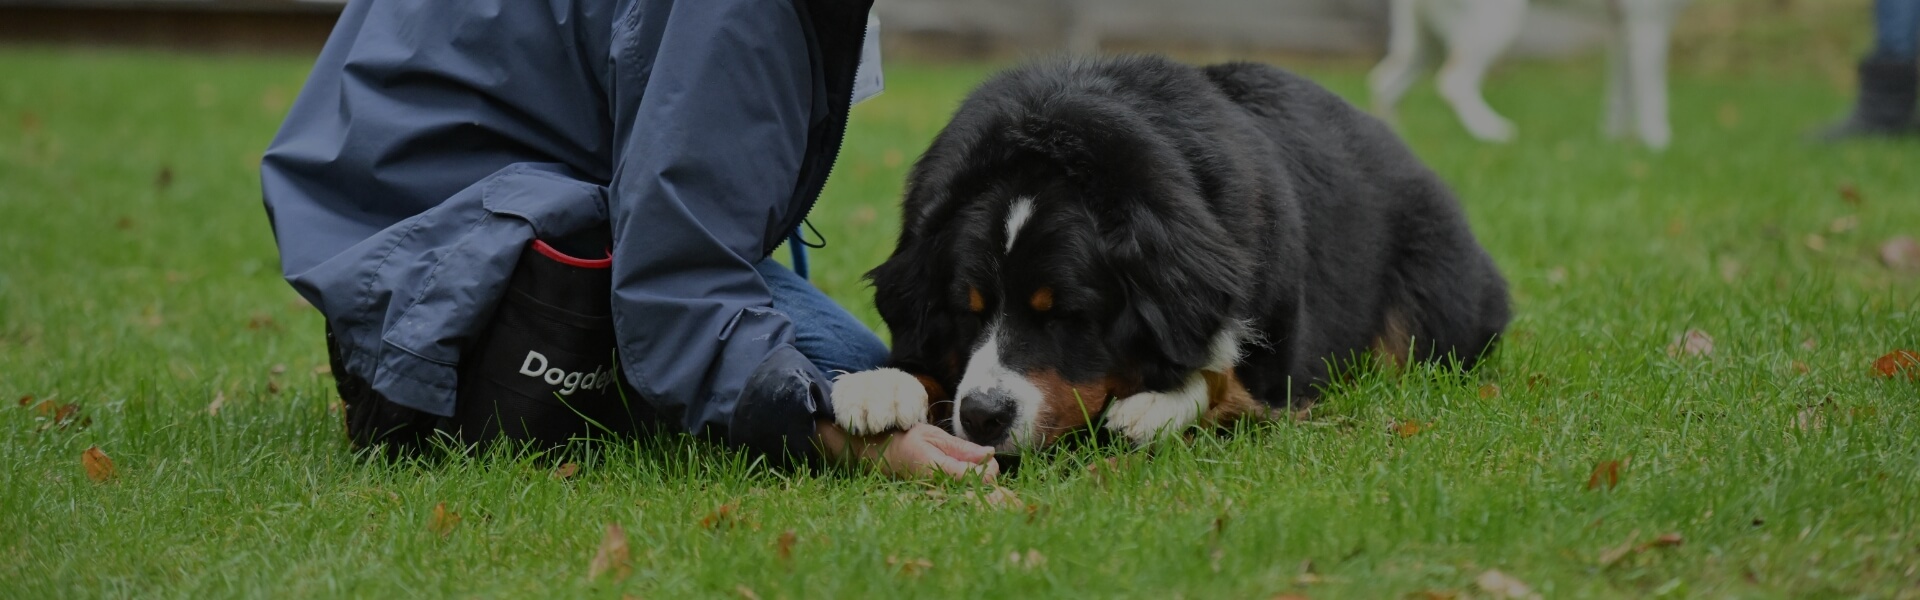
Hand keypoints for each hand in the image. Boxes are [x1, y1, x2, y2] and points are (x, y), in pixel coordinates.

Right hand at [816, 421, 999, 482]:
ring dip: (972, 486)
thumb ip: (961, 448)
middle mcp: (932, 487)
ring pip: (965, 497)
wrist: (870, 454)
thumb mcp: (932, 436)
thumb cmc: (902, 439)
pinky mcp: (928, 501)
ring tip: (966, 470)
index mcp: (933, 466)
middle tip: (980, 464)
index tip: (988, 459)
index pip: (976, 478)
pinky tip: (955, 479)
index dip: (989, 471)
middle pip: (975, 493)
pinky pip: (953, 499)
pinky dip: (960, 490)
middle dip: (983, 480)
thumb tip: (990, 455)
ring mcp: (929, 497)